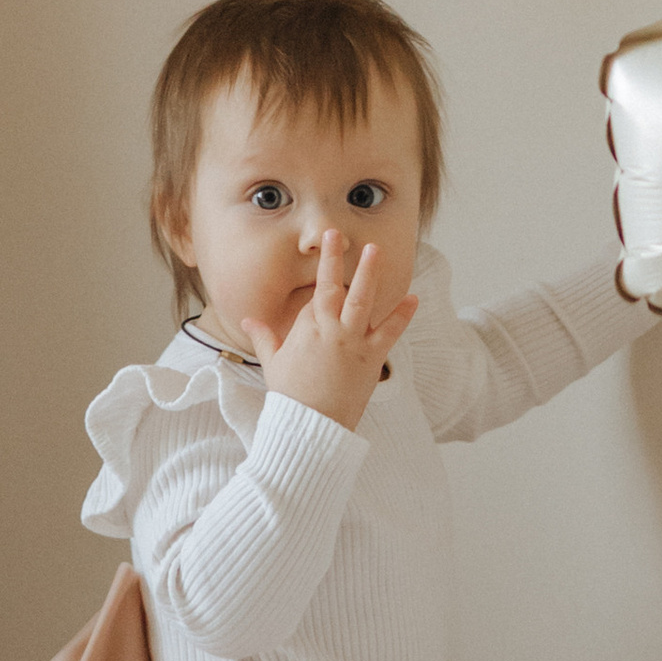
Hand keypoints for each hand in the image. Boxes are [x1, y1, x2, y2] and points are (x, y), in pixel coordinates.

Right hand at [248, 225, 416, 431]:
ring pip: (362, 301)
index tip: (329, 260)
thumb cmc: (291, 396)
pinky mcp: (371, 358)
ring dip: (369, 274)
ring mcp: (352, 342)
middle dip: (335, 259)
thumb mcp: (273, 363)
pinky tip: (413, 298)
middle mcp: (329, 330)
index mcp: (305, 329)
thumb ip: (264, 337)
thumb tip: (248, 319)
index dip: (323, 282)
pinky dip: (401, 315)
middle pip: (332, 288)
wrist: (311, 427)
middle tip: (338, 234)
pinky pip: (390, 332)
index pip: (316, 299)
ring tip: (376, 250)